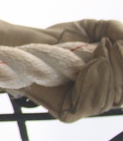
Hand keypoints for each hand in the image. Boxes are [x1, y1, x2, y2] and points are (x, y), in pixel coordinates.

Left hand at [0, 18, 122, 121]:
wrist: (26, 41)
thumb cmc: (62, 37)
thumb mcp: (97, 29)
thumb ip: (118, 31)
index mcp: (111, 82)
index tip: (118, 44)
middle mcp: (100, 97)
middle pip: (122, 94)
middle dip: (119, 66)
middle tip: (107, 45)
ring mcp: (84, 106)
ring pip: (109, 99)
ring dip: (108, 73)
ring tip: (98, 52)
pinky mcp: (66, 112)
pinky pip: (87, 105)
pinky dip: (93, 83)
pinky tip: (91, 66)